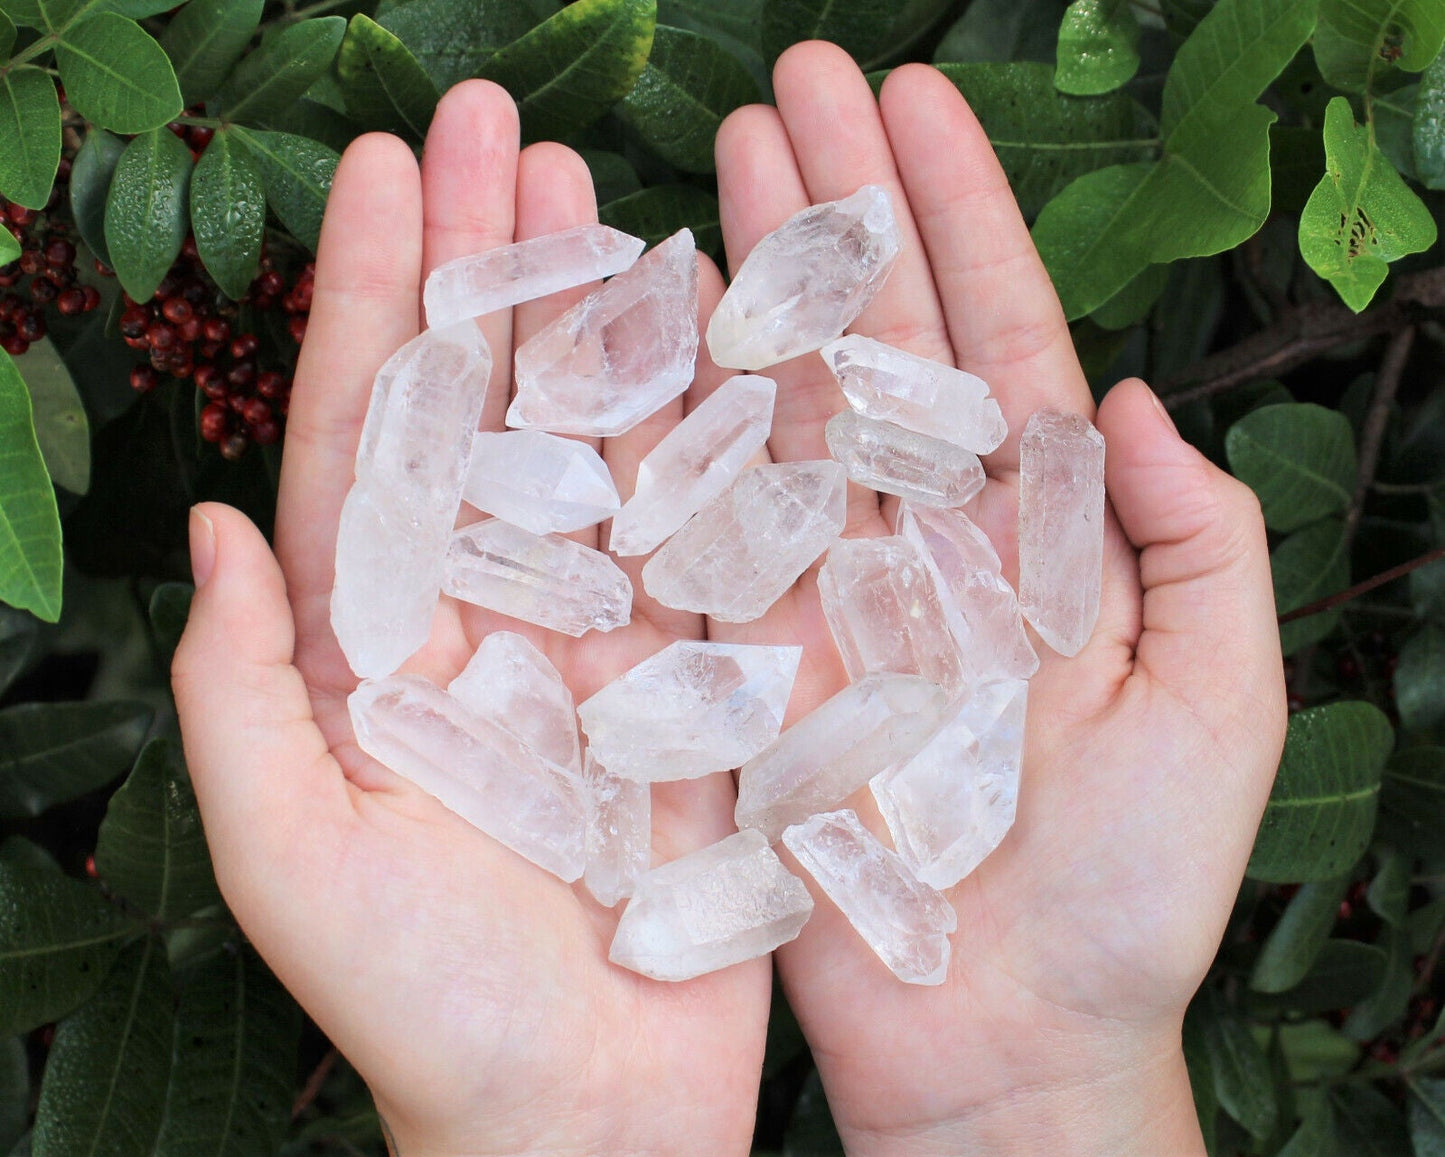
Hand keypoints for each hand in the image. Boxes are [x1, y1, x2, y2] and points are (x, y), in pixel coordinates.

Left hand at [172, 84, 771, 1155]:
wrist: (585, 1110)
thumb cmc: (427, 1008)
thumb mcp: (293, 858)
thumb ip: (240, 694)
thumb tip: (213, 530)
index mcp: (381, 637)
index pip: (369, 434)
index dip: (371, 297)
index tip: (385, 167)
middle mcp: (491, 606)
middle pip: (485, 402)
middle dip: (483, 259)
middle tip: (497, 123)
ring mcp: (604, 626)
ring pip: (598, 438)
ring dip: (593, 311)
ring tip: (592, 185)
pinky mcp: (697, 668)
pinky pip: (705, 525)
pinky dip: (707, 423)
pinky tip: (708, 326)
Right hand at [706, 44, 1285, 1155]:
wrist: (998, 1039)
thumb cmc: (1123, 894)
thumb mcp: (1214, 708)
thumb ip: (1198, 548)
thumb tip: (1141, 402)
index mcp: (1034, 531)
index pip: (991, 335)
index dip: (951, 213)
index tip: (905, 98)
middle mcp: (919, 536)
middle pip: (874, 338)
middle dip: (837, 204)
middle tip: (791, 81)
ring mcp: (823, 586)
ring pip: (781, 402)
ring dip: (752, 276)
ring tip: (715, 156)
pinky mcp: (745, 654)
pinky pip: (705, 518)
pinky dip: (677, 417)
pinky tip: (652, 317)